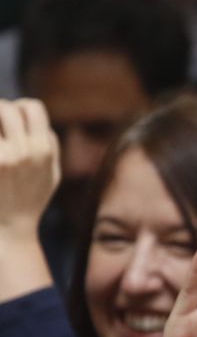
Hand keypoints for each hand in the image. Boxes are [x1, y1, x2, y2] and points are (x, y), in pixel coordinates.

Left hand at [0, 99, 60, 239]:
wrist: (9, 230)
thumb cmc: (30, 199)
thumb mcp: (52, 173)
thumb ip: (49, 144)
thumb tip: (33, 118)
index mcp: (43, 150)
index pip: (31, 107)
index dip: (21, 109)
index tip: (13, 122)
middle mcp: (23, 152)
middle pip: (6, 108)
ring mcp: (2, 159)